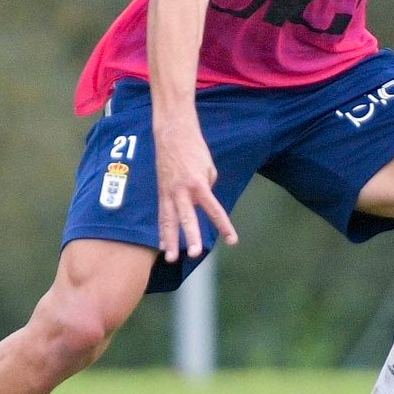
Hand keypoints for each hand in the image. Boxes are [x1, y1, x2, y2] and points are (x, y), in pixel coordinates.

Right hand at [154, 118, 238, 262]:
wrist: (173, 135)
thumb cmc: (195, 150)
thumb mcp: (208, 168)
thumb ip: (206, 188)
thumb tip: (201, 203)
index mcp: (199, 185)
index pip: (214, 210)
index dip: (224, 226)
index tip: (232, 241)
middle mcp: (182, 192)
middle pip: (187, 218)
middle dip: (191, 237)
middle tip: (194, 254)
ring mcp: (168, 193)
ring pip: (169, 221)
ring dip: (170, 240)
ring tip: (170, 258)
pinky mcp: (160, 193)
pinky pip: (162, 215)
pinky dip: (162, 230)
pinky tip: (162, 244)